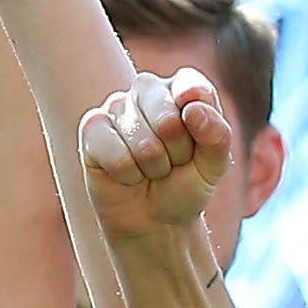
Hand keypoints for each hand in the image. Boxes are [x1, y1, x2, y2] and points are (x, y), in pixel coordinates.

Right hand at [77, 71, 244, 245]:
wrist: (153, 217)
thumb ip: (217, 135)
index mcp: (181, 89)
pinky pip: (117, 156)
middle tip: (173, 161)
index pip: (193, 89)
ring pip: (143, 143)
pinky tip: (126, 173)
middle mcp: (146, 90)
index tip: (197, 141)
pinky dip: (128, 175)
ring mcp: (115, 106)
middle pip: (168, 120)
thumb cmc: (185, 183)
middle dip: (177, 154)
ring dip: (153, 168)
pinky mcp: (91, 128)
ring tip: (150, 169)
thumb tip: (192, 109)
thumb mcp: (214, 165)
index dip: (199, 122)